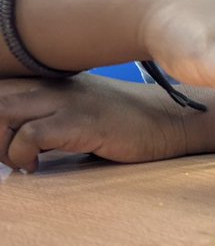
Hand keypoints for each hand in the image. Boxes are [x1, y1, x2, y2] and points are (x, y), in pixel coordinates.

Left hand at [0, 75, 187, 172]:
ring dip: (0, 144)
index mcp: (45, 79)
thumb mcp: (74, 109)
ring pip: (1, 111)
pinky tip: (35, 167)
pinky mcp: (81, 122)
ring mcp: (65, 100)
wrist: (168, 121)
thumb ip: (41, 114)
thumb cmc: (122, 123)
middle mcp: (50, 83)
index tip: (0, 143)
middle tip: (4, 155)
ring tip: (18, 161)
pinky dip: (22, 155)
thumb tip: (8, 138)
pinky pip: (31, 136)